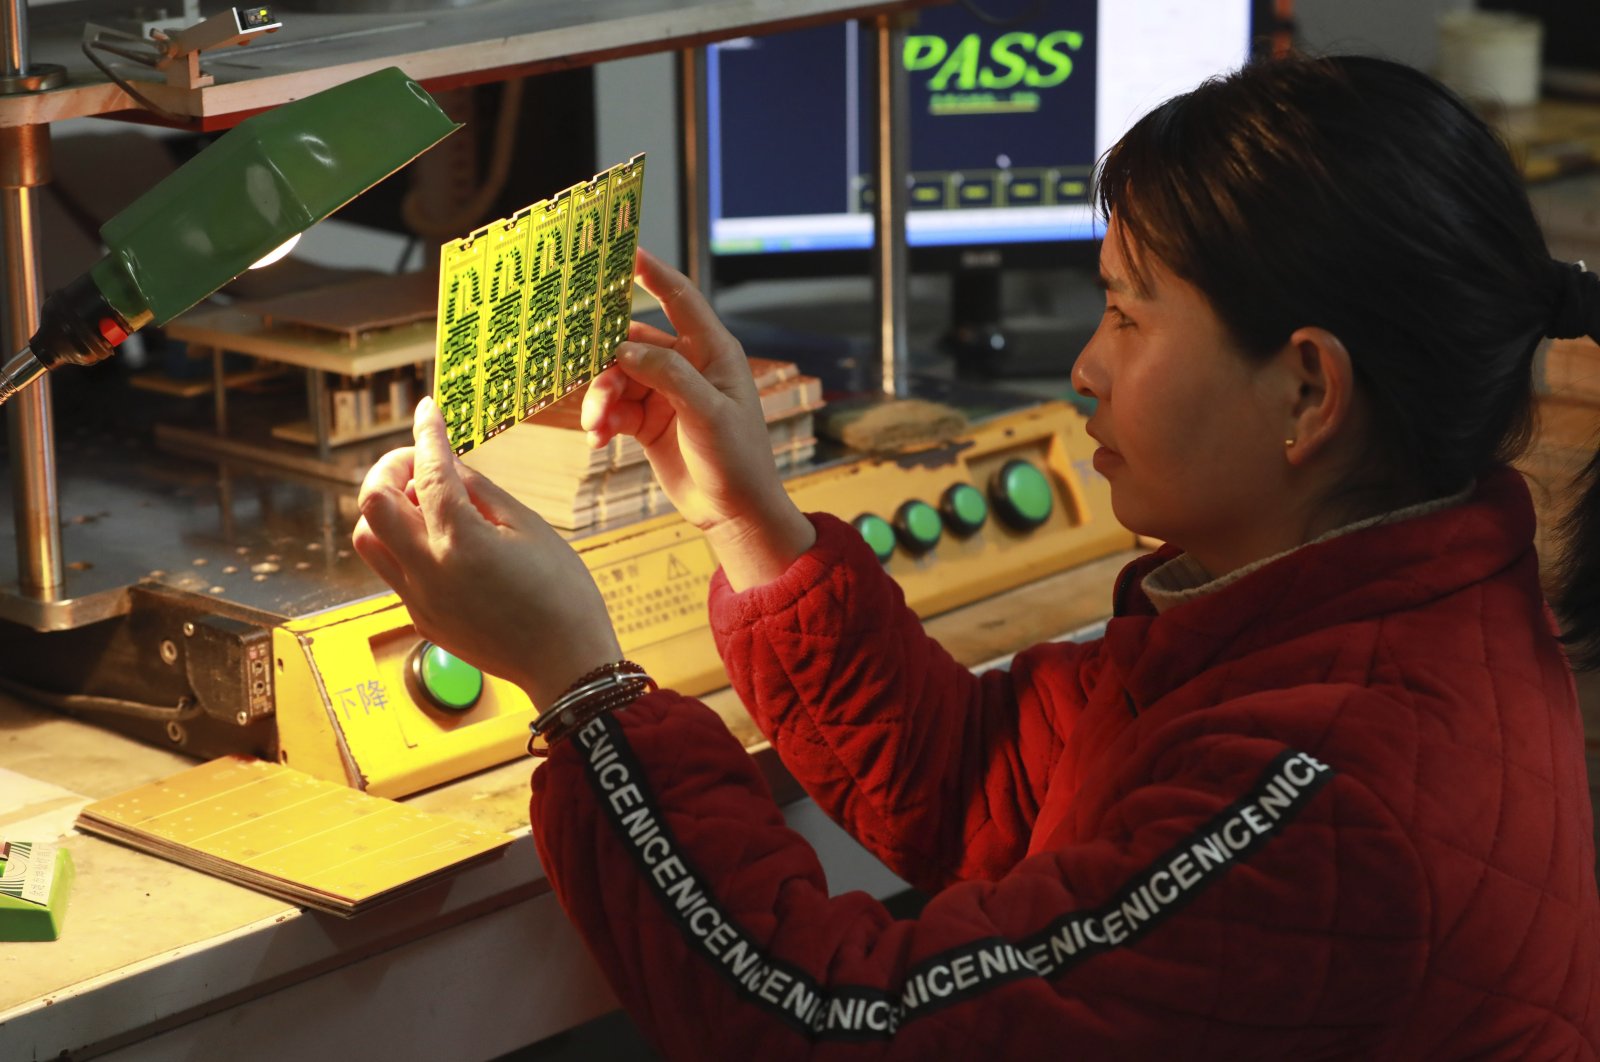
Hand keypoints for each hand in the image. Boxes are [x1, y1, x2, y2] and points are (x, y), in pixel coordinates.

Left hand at [351, 396, 621, 707]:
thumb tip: (450, 462)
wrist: (565, 664)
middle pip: (372, 503)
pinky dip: (406, 542)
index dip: (427, 434)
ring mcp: (418, 599)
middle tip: (420, 460)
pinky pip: (393, 569)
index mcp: (460, 543)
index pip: (428, 473)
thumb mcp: (531, 528)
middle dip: (389, 469)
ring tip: (428, 502)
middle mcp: (427, 571)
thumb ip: (482, 492)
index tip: (427, 410)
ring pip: (368, 539)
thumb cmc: (563, 594)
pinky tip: (444, 540)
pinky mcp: (421, 618)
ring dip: (388, 509)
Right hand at [582, 248, 815, 589]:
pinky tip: (598, 440)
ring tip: (597, 427)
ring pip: (616, 377)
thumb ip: (669, 375)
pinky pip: (613, 409)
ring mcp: (665, 393)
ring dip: (600, 399)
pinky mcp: (648, 421)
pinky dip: (601, 421)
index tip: (624, 250)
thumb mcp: (708, 413)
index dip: (653, 273)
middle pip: (632, 342)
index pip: (680, 299)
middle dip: (606, 361)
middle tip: (589, 379)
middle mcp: (687, 366)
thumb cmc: (738, 460)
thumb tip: (624, 348)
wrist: (734, 513)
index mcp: (713, 352)